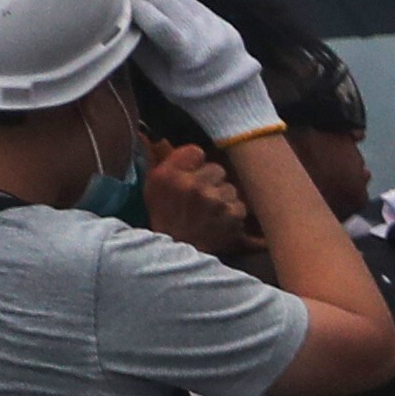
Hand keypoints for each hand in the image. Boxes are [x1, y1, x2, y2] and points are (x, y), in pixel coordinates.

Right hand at [117, 0, 276, 146]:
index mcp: (191, 57)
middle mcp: (205, 36)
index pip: (162, 26)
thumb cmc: (190, 93)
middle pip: (168, 3)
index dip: (137, 10)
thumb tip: (118, 17)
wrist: (236, 96)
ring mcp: (214, 23)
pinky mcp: (216, 17)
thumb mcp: (161, 78)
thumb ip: (141, 48)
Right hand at [141, 142, 250, 256]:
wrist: (178, 253)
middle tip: (201, 200)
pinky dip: (233, 214)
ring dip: (224, 198)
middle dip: (212, 182)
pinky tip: (221, 223)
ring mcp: (216, 201)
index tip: (192, 174)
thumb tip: (176, 142)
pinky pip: (240, 206)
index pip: (197, 151)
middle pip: (217, 169)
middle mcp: (193, 185)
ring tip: (210, 214)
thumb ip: (167, 162)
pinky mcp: (233, 216)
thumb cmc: (165, 218)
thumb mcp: (154, 188)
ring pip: (230, 188)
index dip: (196, 164)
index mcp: (170, 174)